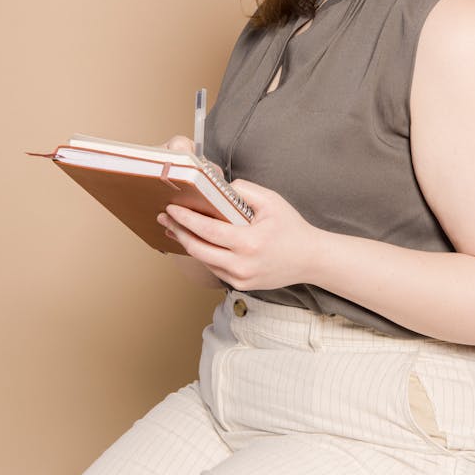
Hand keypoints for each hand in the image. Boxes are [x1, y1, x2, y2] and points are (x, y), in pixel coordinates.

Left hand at [157, 180, 321, 290]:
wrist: (310, 259)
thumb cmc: (291, 227)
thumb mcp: (272, 201)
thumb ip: (244, 191)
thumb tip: (219, 189)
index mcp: (249, 242)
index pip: (207, 230)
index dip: (186, 219)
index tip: (171, 208)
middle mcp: (242, 264)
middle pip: (198, 249)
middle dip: (178, 231)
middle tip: (164, 217)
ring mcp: (241, 278)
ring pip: (204, 261)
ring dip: (187, 244)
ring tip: (174, 229)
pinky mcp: (241, 285)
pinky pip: (215, 268)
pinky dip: (203, 254)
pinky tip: (195, 242)